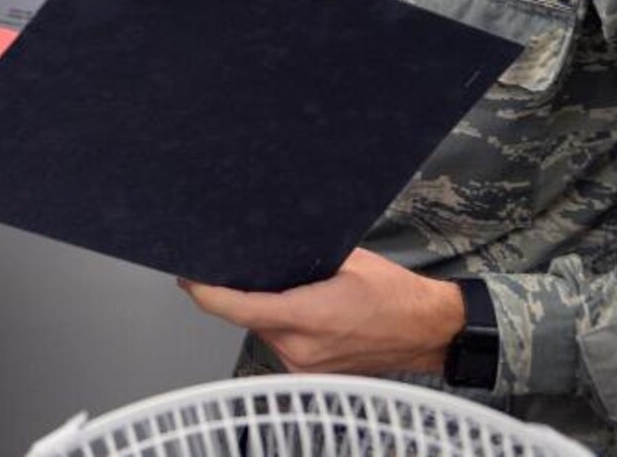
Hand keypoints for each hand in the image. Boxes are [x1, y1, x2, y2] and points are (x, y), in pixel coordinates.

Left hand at [180, 248, 465, 375]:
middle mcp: (302, 349)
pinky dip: (279, 323)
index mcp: (309, 317)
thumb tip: (267, 242)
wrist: (428, 331)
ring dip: (261, 308)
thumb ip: (303, 255)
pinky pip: (281, 342)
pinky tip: (296, 306)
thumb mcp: (348, 258)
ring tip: (285, 285)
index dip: (207, 293)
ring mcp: (305, 366)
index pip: (241, 308)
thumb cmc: (395, 294)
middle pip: (247, 317)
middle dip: (237, 292)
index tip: (189, 277)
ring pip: (263, 330)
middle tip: (233, 264)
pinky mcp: (311, 373)